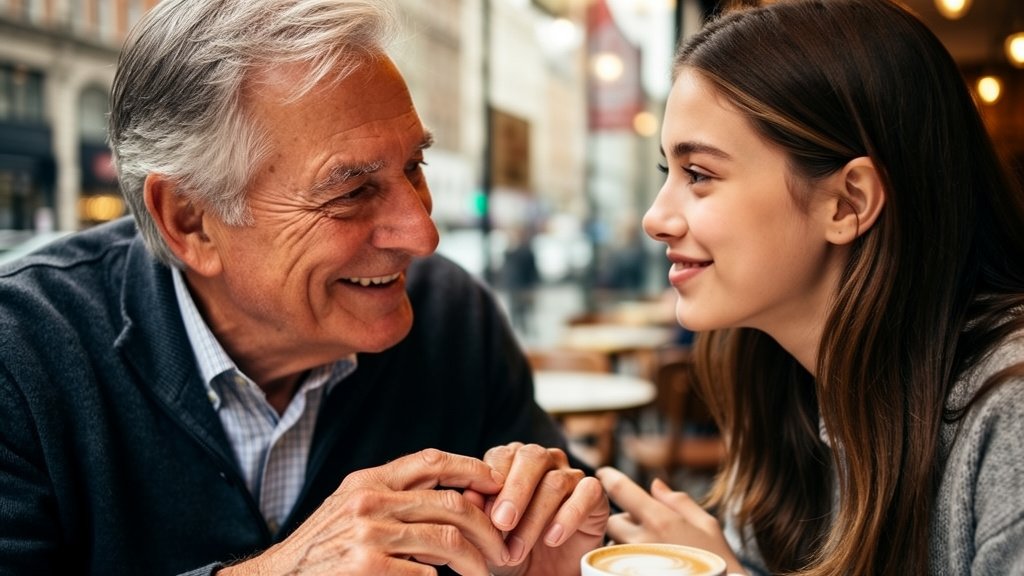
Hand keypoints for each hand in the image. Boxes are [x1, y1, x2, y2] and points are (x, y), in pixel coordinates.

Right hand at [219, 449, 510, 575]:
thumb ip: (397, 497)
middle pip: (451, 504)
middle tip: (504, 548)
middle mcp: (369, 501)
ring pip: (447, 541)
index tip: (497, 483)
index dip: (472, 468)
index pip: (432, 460)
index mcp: (368, 480)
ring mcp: (367, 535)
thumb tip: (458, 498)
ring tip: (484, 572)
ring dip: (475, 561)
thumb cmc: (324, 548)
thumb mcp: (353, 508)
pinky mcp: (366, 569)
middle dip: (488, 528)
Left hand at [465, 442, 608, 575]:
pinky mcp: (594, 494)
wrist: (542, 572)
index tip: (482, 515)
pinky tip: (552, 538)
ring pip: (556, 481)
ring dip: (534, 518)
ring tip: (517, 550)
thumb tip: (470, 496)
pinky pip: (587, 493)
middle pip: (532, 457)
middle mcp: (543, 461)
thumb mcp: (488, 534)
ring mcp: (570, 475)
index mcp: (512, 461)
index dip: (491, 483)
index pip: (501, 455)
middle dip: (514, 491)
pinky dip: (569, 516)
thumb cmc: (510, 546)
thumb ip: (478, 512)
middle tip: (502, 522)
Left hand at [596, 466, 744, 573]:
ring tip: (652, 552)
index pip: (621, 490)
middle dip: (624, 520)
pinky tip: (647, 564)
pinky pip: (615, 565)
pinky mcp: (629, 575)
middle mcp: (642, 542)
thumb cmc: (719, 562)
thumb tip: (655, 484)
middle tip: (646, 529)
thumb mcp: (708, 526)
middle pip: (612, 520)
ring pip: (613, 544)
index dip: (608, 477)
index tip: (602, 473)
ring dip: (624, 543)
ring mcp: (634, 563)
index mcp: (661, 521)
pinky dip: (626, 560)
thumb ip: (679, 502)